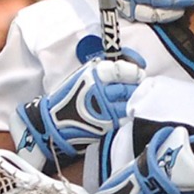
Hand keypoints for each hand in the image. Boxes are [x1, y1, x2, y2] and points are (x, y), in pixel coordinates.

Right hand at [12, 51, 144, 175]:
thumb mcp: (82, 77)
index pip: (121, 70)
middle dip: (137, 86)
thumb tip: (125, 69)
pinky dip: (129, 112)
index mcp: (92, 75)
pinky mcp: (107, 124)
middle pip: (128, 87)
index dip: (133, 71)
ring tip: (135, 98)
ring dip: (135, 99)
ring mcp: (104, 108)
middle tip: (139, 86)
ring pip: (129, 102)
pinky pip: (125, 116)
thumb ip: (102, 72)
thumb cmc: (69, 97)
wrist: (54, 122)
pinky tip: (128, 110)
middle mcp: (99, 90)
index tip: (138, 72)